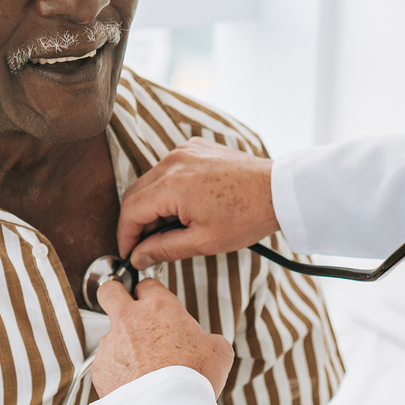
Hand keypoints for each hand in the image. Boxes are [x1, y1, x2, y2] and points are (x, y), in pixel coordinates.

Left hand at [92, 278, 233, 398]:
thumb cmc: (192, 378)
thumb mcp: (218, 351)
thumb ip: (207, 338)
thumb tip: (205, 343)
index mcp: (159, 307)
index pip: (147, 284)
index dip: (151, 293)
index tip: (154, 303)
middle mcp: (130, 319)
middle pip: (110, 290)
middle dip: (115, 294)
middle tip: (124, 305)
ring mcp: (111, 342)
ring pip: (109, 334)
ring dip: (121, 344)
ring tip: (141, 366)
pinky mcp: (99, 367)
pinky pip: (106, 363)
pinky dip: (116, 371)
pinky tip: (133, 384)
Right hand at [117, 139, 277, 267]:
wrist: (278, 190)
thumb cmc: (247, 215)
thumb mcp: (203, 241)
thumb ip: (164, 249)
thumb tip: (138, 257)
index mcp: (172, 185)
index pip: (130, 211)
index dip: (125, 236)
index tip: (129, 253)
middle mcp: (173, 161)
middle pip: (136, 194)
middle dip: (137, 222)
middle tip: (147, 246)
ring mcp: (184, 151)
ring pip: (151, 181)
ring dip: (153, 205)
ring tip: (171, 228)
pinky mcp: (195, 147)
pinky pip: (169, 168)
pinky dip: (168, 188)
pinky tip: (185, 206)